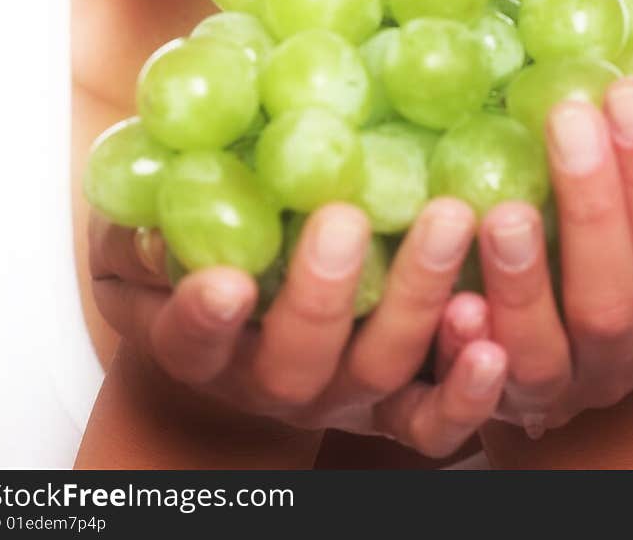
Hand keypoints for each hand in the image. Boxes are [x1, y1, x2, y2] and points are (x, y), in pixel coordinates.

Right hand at [89, 195, 506, 459]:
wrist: (254, 301)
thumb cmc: (195, 244)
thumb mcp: (146, 228)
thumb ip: (141, 229)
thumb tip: (156, 228)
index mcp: (202, 343)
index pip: (191, 342)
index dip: (205, 319)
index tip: (226, 280)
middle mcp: (273, 379)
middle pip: (300, 358)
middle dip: (323, 291)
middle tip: (345, 215)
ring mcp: (344, 391)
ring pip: (381, 369)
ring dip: (416, 301)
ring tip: (446, 221)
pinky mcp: (403, 399)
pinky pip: (435, 417)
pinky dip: (467, 387)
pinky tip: (491, 330)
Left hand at [468, 77, 632, 435]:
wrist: (588, 343)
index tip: (626, 92)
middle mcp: (624, 356)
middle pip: (610, 300)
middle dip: (591, 209)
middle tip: (566, 118)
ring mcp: (559, 386)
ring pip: (541, 355)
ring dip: (522, 285)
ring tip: (502, 212)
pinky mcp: (494, 400)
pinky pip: (473, 394)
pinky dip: (460, 348)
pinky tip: (448, 300)